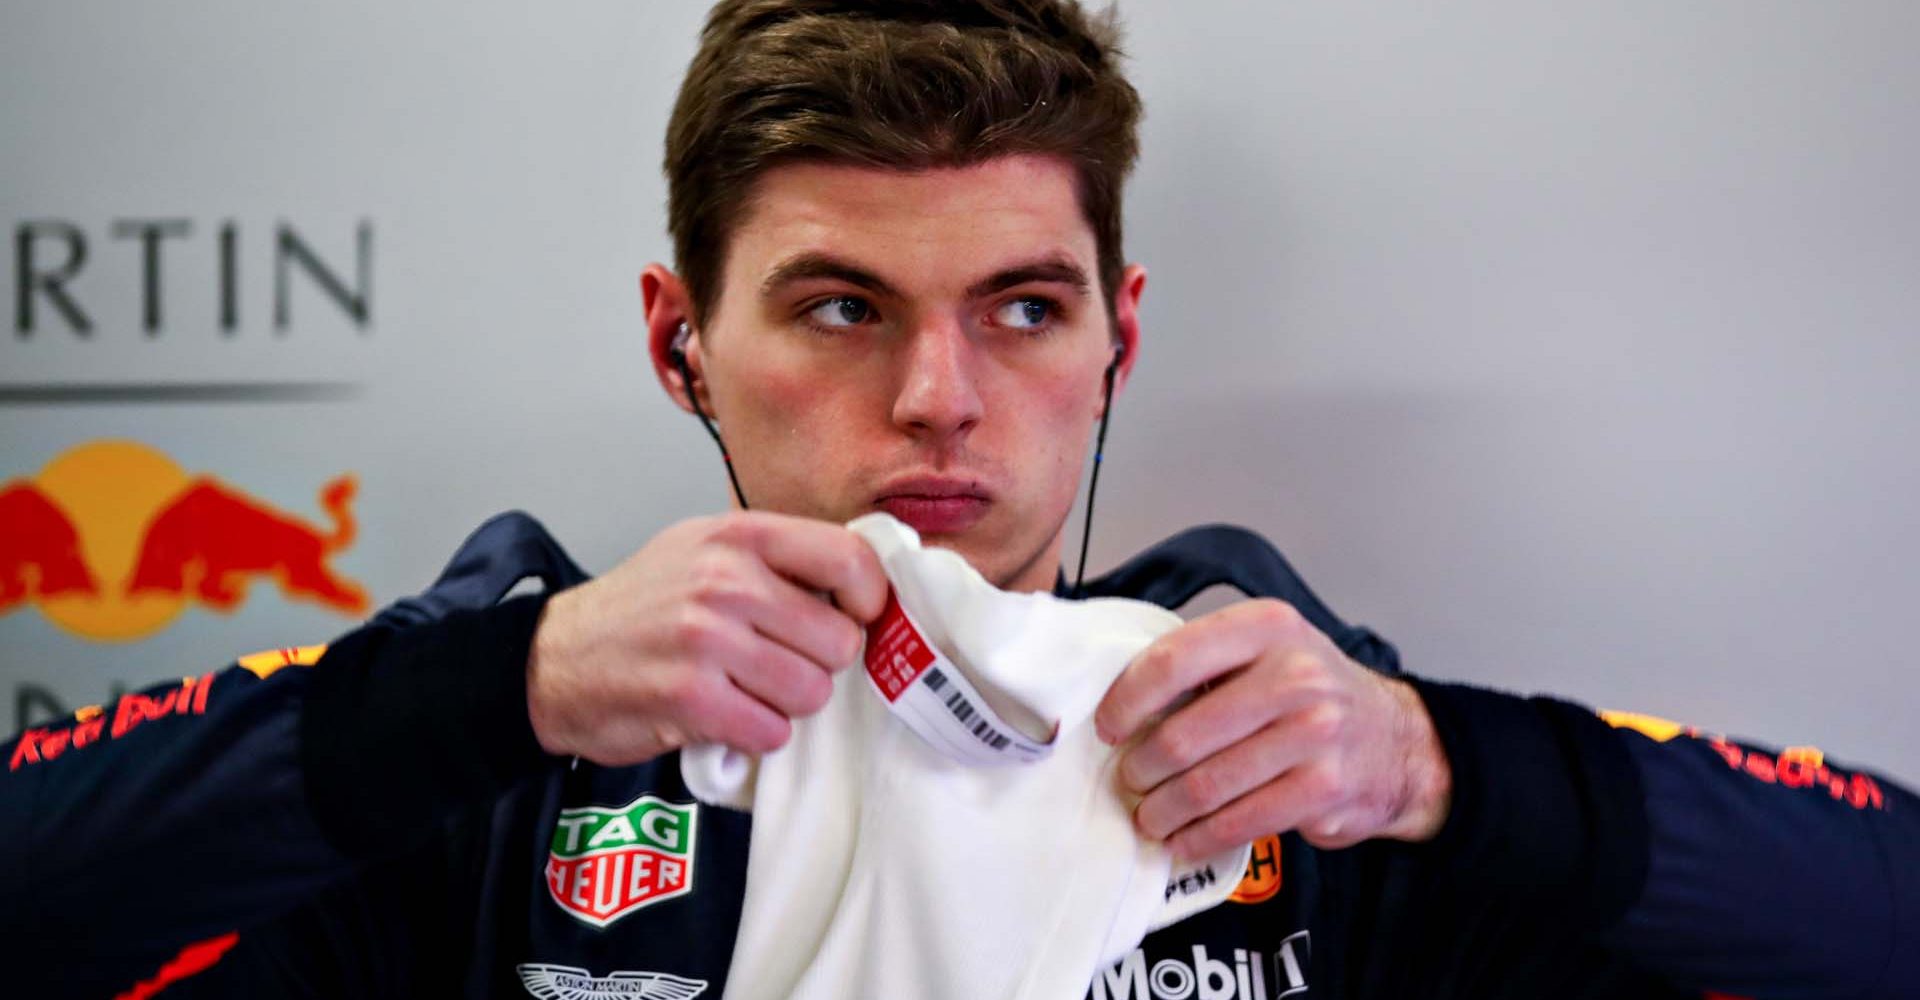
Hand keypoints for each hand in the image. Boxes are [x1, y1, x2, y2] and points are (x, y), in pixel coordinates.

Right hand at [526, 511, 888, 765]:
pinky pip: (771, 731)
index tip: (855, 618)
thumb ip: (777, 558)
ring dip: (787, 704)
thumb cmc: (643, 607)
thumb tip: (863, 585)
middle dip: (819, 663)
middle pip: (839, 640)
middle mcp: (725, 581)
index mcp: (737, 536)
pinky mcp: (691, 699)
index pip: (848, 558)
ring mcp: (707, 640)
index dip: (869, 599)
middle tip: (779, 662)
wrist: (553, 658)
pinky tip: (725, 715)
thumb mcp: (703, 550)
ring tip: (747, 689)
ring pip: (811, 692)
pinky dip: (756, 734)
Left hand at [1094, 598, 1450, 859]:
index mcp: (1267, 627)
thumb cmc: (1313, 694)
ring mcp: (1314, 734)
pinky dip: (1198, 837)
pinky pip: (1238, 822)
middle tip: (1130, 779)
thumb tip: (1121, 701)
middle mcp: (1295, 676)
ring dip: (1163, 809)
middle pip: (1182, 735)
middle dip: (1141, 767)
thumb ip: (1206, 661)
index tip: (1107, 727)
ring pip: (1206, 785)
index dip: (1126, 701)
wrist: (1398, 742)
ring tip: (1149, 814)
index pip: (1173, 661)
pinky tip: (1182, 839)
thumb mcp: (1267, 649)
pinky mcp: (1323, 790)